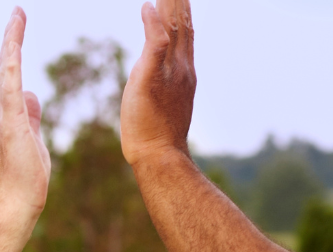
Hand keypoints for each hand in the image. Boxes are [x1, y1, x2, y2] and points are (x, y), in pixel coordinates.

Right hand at [0, 8, 51, 217]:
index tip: (19, 29)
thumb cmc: (25, 177)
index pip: (11, 76)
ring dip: (11, 41)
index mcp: (8, 114)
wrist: (16, 201)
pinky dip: (11, 63)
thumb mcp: (33, 138)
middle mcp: (1, 110)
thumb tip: (30, 95)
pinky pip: (10, 85)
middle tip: (17, 13)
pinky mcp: (11, 121)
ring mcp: (4, 114)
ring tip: (17, 16)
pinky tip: (14, 44)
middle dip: (10, 38)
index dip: (14, 52)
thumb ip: (31, 116)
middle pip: (3, 66)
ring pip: (5, 70)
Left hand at [120, 0, 196, 167]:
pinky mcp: (150, 79)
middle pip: (182, 24)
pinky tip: (147, 7)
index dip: (183, 11)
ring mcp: (168, 72)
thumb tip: (150, 67)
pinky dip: (152, 25)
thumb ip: (160, 76)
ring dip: (169, 4)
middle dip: (179, 1)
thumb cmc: (158, 131)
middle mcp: (181, 67)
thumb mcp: (163, 97)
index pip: (185, 32)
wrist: (160, 154)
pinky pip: (154, 46)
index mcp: (184, 70)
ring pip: (171, 29)